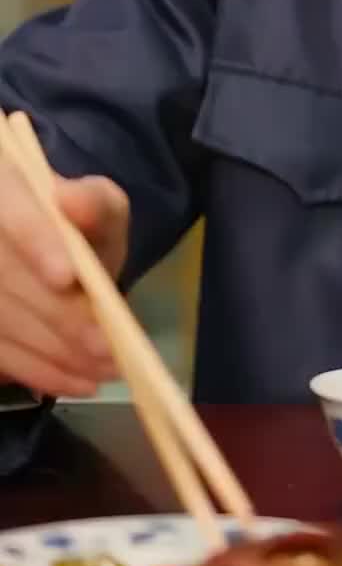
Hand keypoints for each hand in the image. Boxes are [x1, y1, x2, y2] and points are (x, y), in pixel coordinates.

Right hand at [0, 159, 128, 396]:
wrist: (49, 256)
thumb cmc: (76, 228)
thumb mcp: (98, 206)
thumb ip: (95, 201)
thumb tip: (71, 202)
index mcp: (2, 183)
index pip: (9, 208)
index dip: (34, 240)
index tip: (65, 276)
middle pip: (4, 274)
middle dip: (59, 315)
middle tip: (107, 345)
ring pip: (0, 319)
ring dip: (54, 351)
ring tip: (105, 370)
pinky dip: (39, 371)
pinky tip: (79, 382)